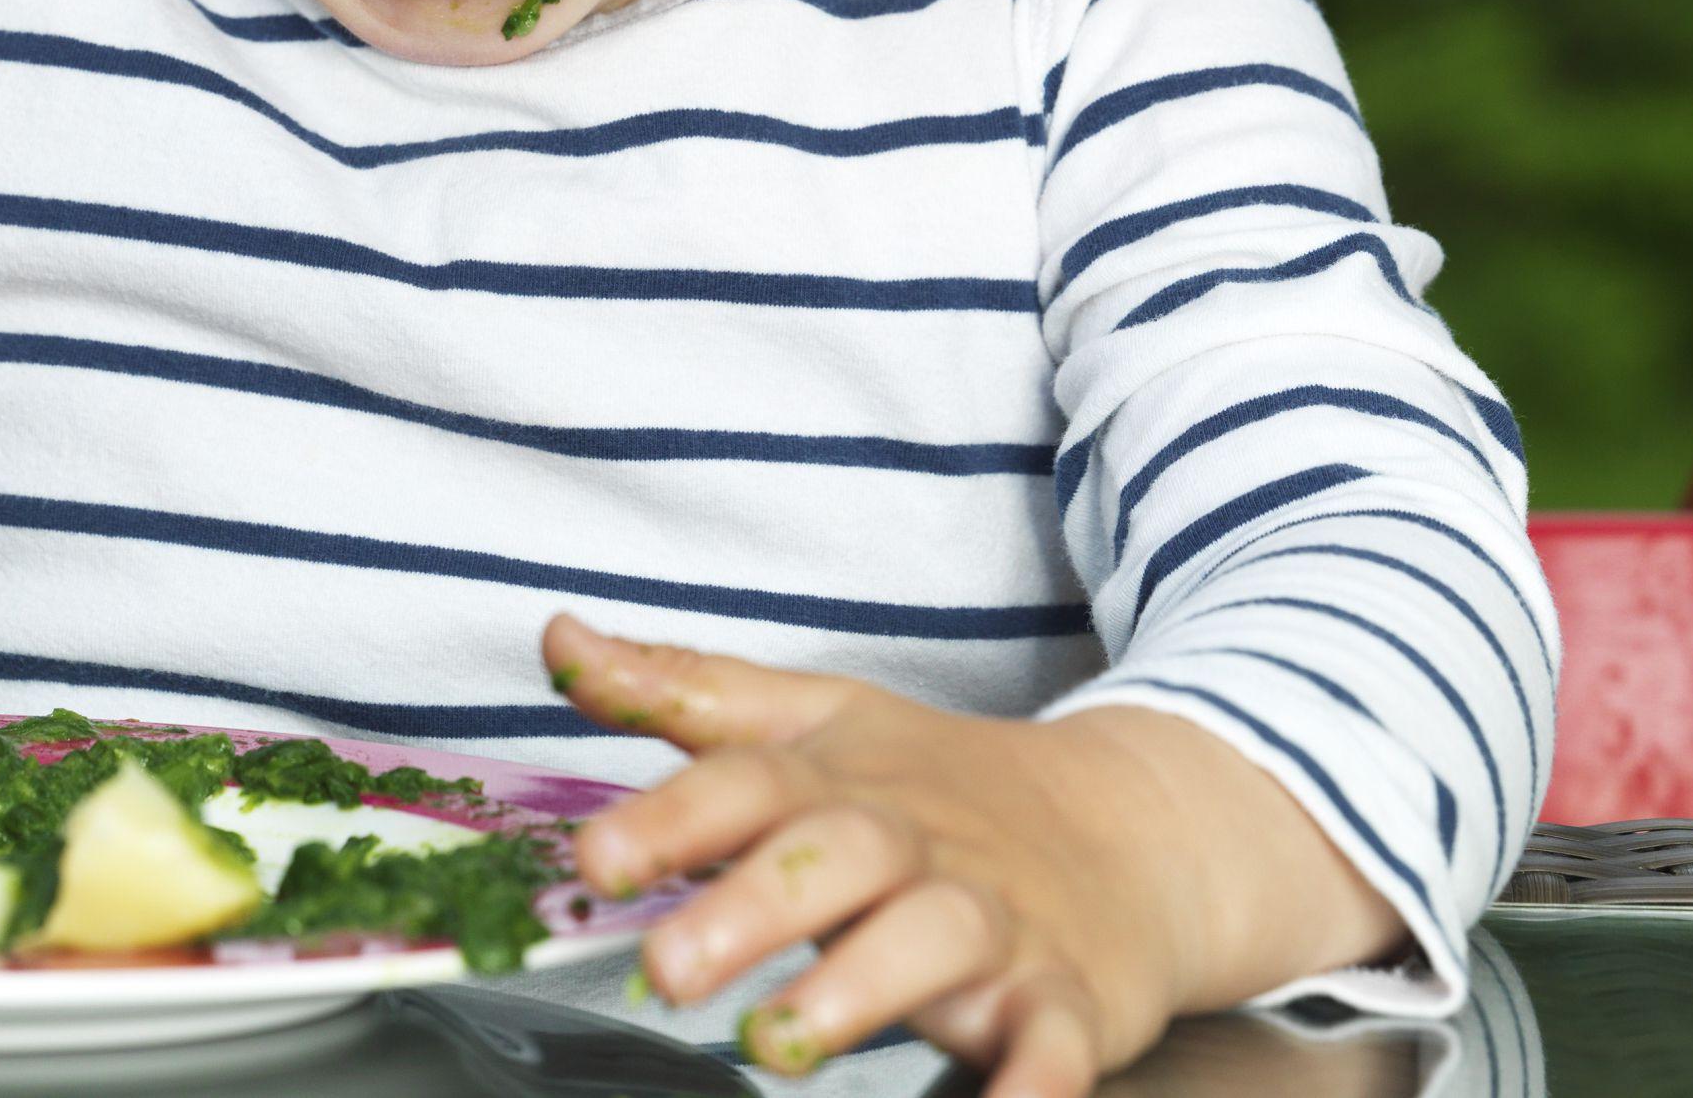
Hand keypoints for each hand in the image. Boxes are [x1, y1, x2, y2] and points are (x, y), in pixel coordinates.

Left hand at [545, 614, 1407, 1097]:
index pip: (747, 780)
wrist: (1133, 827)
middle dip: (751, 905)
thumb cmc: (938, 786)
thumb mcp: (814, 721)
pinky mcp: (1065, 1000)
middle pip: (835, 855)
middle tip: (666, 966)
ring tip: (779, 1040)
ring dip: (857, 986)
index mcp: (842, 778)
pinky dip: (1030, 1084)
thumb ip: (684, 691)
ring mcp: (994, 920)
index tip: (593, 859)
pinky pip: (1052, 1046)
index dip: (669, 816)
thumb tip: (559, 640)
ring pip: (931, 939)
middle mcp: (914, 843)